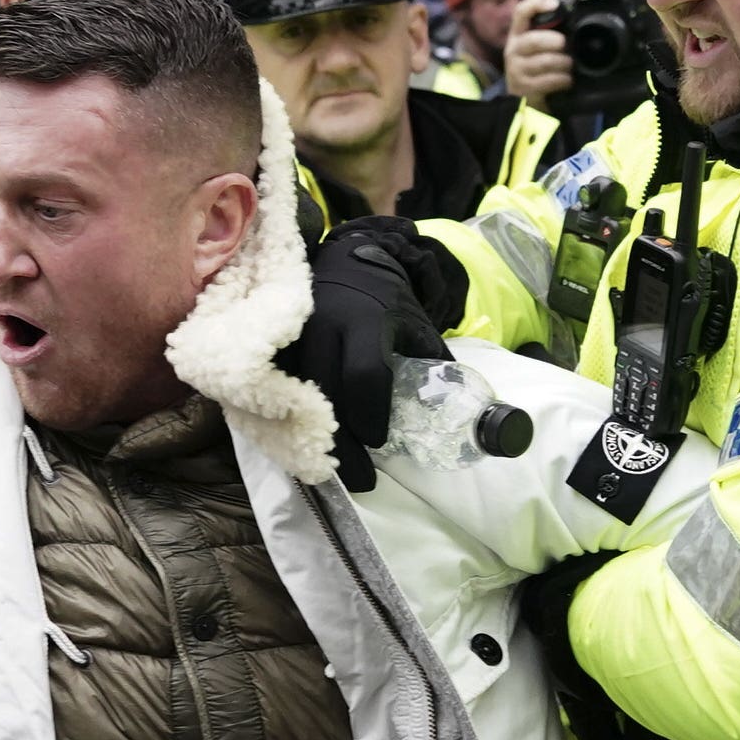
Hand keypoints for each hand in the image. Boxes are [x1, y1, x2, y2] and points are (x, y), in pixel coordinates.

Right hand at [280, 219, 468, 491]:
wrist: (346, 260)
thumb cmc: (386, 299)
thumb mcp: (415, 322)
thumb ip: (434, 362)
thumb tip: (469, 412)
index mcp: (364, 318)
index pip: (364, 373)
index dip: (371, 414)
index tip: (380, 442)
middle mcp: (322, 324)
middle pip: (325, 393)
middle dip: (342, 442)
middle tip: (360, 479)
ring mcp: (291, 334)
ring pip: (292, 395)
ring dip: (311, 437)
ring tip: (331, 471)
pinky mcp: (271, 343)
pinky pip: (274, 389)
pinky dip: (289, 421)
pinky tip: (304, 446)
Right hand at [503, 0, 572, 105]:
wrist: (523, 97)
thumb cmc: (537, 64)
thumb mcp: (539, 45)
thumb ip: (553, 27)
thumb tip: (576, 3)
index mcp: (518, 33)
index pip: (521, 12)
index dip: (536, 4)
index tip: (555, 4)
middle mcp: (513, 49)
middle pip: (534, 40)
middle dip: (555, 41)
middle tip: (565, 44)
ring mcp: (516, 69)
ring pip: (545, 62)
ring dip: (563, 63)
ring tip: (569, 65)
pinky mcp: (524, 88)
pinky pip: (548, 81)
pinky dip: (562, 80)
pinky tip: (567, 80)